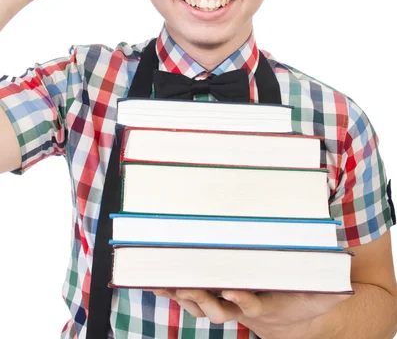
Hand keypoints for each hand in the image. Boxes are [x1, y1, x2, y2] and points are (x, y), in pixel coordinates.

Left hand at [151, 288, 349, 336]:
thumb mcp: (320, 295)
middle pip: (219, 308)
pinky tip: (158, 282)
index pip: (251, 304)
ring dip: (182, 296)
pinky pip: (194, 293)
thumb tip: (343, 284)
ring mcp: (227, 302)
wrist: (289, 315)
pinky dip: (176, 289)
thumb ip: (328, 290)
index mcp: (265, 306)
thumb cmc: (304, 300)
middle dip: (202, 300)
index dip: (241, 300)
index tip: (232, 292)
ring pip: (201, 303)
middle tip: (187, 289)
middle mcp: (242, 307)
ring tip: (164, 285)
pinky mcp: (217, 294)